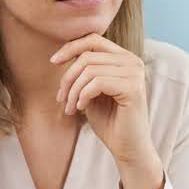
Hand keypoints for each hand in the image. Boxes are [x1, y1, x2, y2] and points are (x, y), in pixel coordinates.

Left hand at [51, 34, 162, 188]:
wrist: (128, 148)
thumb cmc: (110, 121)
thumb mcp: (91, 91)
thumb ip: (84, 71)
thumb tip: (62, 54)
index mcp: (125, 58)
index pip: (93, 40)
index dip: (70, 47)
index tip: (53, 62)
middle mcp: (133, 62)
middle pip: (88, 56)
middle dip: (68, 78)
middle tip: (62, 99)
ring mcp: (135, 74)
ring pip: (90, 70)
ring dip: (73, 91)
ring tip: (71, 108)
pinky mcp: (133, 88)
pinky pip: (97, 83)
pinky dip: (83, 96)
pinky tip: (81, 108)